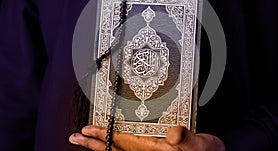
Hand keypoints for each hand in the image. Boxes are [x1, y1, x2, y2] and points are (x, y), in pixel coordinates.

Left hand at [69, 125, 225, 150]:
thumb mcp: (200, 144)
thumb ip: (187, 139)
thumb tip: (174, 135)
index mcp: (155, 150)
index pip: (123, 143)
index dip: (104, 137)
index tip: (87, 131)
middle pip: (114, 150)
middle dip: (93, 144)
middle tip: (75, 137)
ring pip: (118, 150)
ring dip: (99, 145)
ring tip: (84, 140)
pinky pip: (127, 149)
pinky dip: (113, 145)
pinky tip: (109, 142)